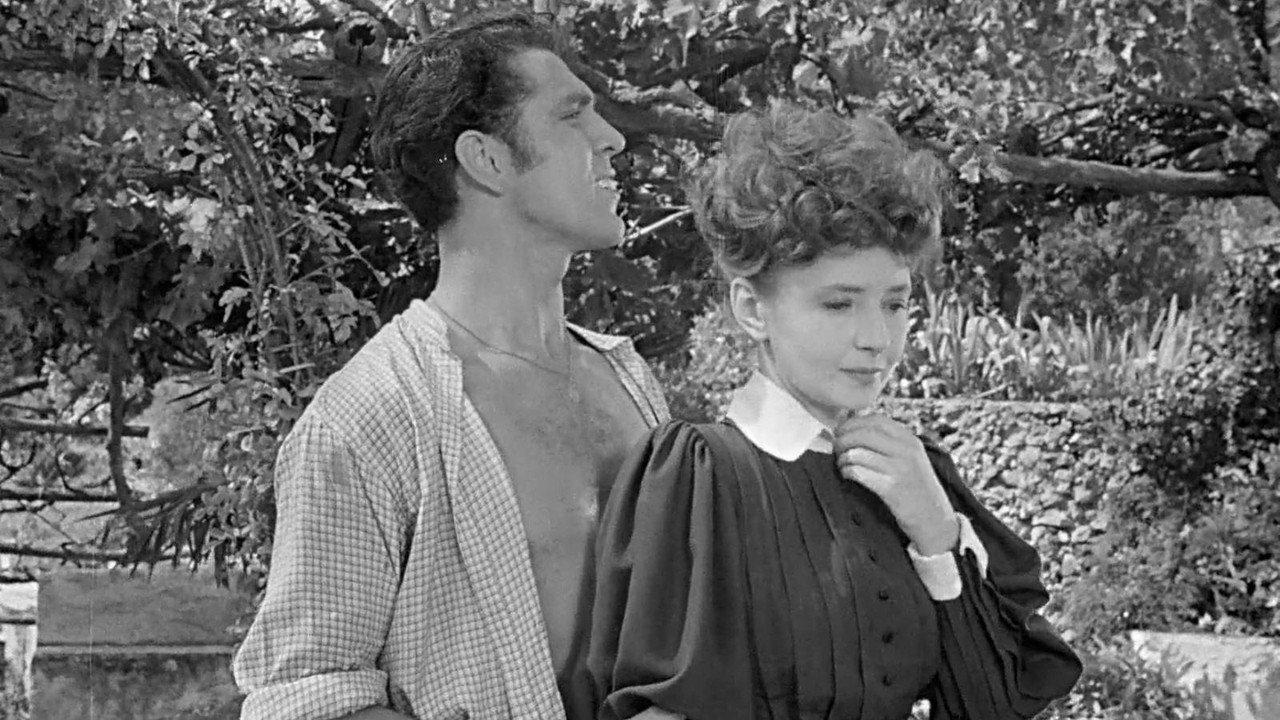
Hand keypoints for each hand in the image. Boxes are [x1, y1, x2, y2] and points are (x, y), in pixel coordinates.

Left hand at [832, 412, 958, 555]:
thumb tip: (853, 428)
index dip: (852, 422)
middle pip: (863, 433)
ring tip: (842, 464)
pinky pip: (858, 472)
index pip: (875, 420)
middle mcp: (906, 451)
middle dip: (843, 439)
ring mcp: (899, 469)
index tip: (840, 430)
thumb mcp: (911, 458)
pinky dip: (847, 471)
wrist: (935, 519)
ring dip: (843, 458)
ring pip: (857, 452)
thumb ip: (889, 443)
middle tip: (835, 448)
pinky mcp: (891, 488)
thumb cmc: (916, 488)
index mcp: (910, 440)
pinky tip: (847, 475)